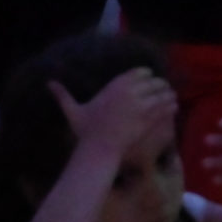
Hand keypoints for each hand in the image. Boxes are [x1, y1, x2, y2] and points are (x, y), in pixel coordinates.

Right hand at [50, 67, 175, 155]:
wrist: (100, 149)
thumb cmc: (87, 132)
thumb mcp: (74, 111)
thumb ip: (63, 96)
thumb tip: (48, 83)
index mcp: (116, 85)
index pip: (140, 71)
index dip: (146, 76)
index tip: (147, 82)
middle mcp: (131, 90)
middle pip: (155, 80)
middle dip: (160, 85)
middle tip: (162, 92)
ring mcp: (143, 102)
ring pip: (164, 91)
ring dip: (169, 94)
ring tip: (171, 99)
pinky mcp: (151, 116)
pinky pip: (168, 105)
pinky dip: (172, 106)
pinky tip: (173, 108)